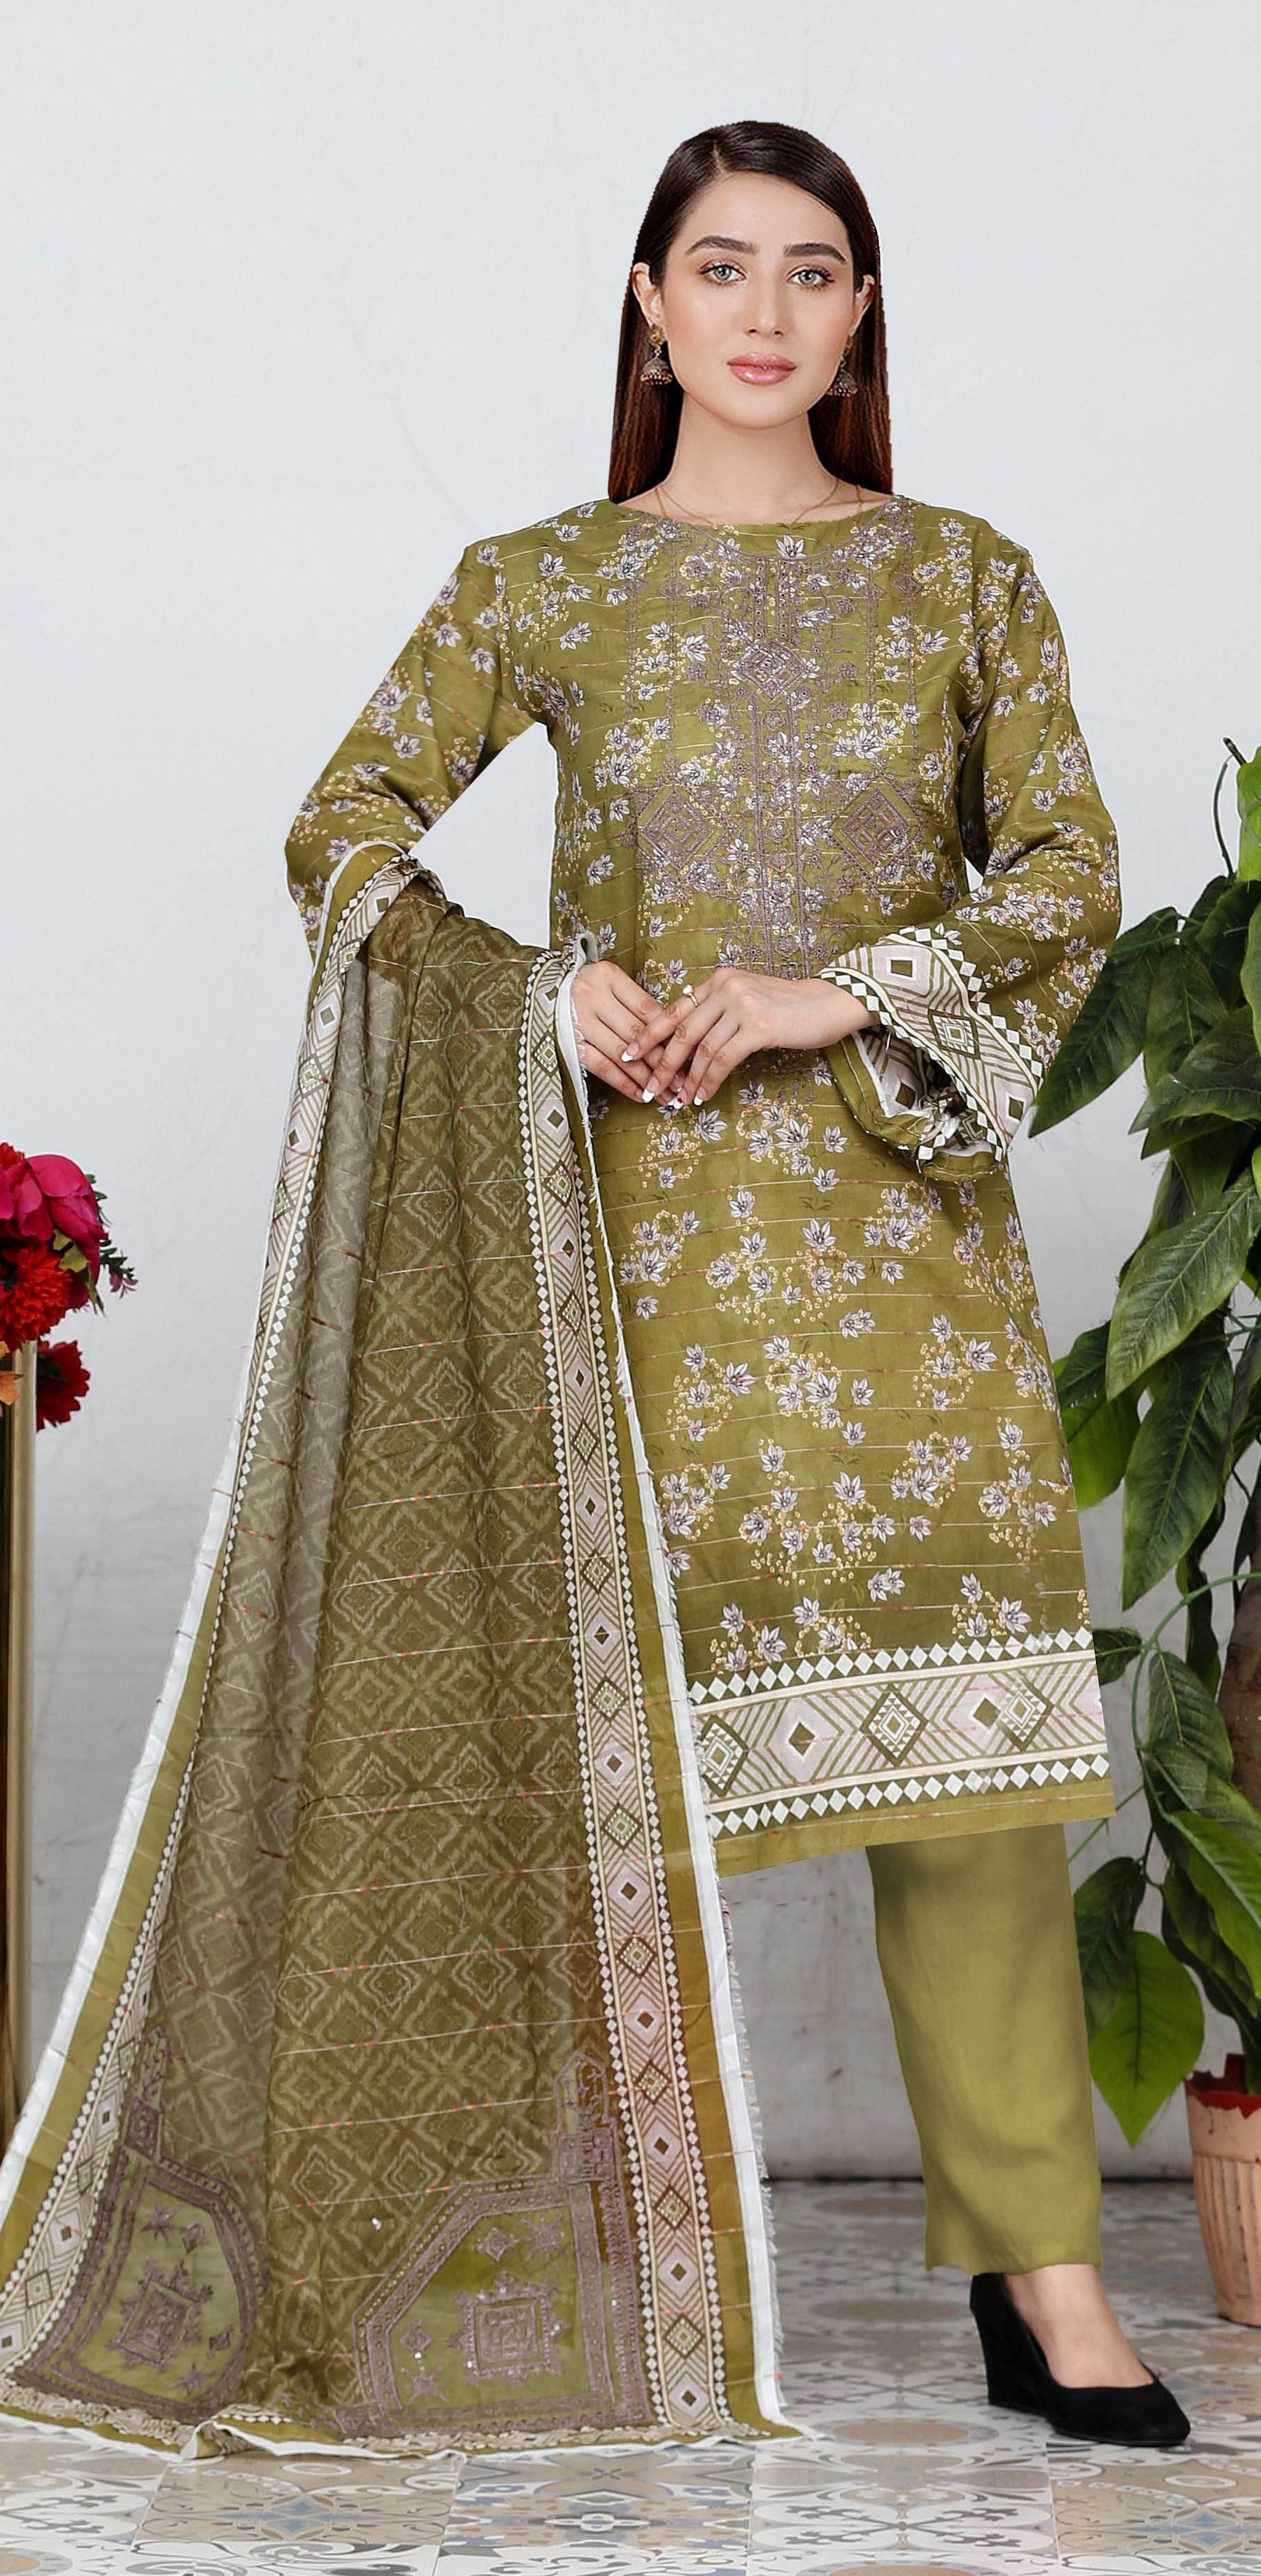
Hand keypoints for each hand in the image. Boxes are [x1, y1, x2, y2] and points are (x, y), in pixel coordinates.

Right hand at [570, 958, 691, 1101]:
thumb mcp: (609, 984)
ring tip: (665, 1094)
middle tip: (682, 1081)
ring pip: (622, 1054)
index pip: (647, 1009)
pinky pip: (601, 1067)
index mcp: (608, 977)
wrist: (538, 992)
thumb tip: (672, 1036)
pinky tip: (640, 1095)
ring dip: (646, 1078)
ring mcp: (578, 1021)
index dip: (670, 1034)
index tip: (689, 1053)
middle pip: (637, 1034)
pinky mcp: (568, 1043)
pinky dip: (623, 1083)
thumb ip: (635, 1004)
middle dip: (664, 1061)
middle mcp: (592, 996)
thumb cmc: (582, 989)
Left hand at [637, 969, 873, 1106]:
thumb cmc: (789, 1009)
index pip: (674, 1010)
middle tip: (650, 1089)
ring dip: (687, 1080)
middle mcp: (725, 988)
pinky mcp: (757, 1026)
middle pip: (682, 1032)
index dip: (649, 1035)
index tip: (629, 1054)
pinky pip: (723, 1059)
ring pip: (701, 1050)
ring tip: (679, 1101)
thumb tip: (689, 1045)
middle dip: (662, 1064)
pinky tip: (703, 1096)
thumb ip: (719, 1013)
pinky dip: (709, 1081)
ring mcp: (741, 1005)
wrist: (830, 1003)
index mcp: (718, 981)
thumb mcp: (748, 1001)